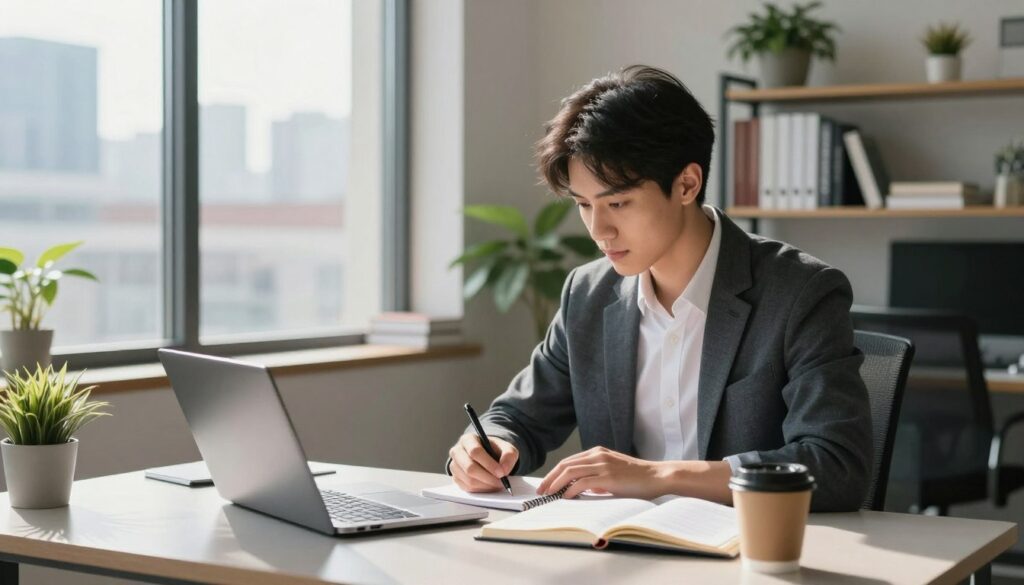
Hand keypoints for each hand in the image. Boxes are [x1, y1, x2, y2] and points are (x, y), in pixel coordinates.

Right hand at [448, 434, 518, 492]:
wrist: (488, 456)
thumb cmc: (494, 450)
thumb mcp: (506, 448)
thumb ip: (509, 455)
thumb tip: (504, 470)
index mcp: (468, 440)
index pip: (475, 451)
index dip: (489, 464)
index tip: (501, 473)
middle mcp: (457, 452)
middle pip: (469, 468)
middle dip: (488, 477)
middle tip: (501, 482)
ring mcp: (455, 466)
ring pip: (469, 480)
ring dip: (486, 485)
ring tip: (498, 484)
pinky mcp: (456, 478)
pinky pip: (468, 488)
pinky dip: (481, 489)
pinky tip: (490, 486)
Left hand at [536, 446, 667, 499]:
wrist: (657, 476)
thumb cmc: (637, 478)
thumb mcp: (613, 473)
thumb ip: (597, 478)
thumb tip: (582, 488)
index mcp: (598, 452)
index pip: (569, 461)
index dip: (554, 473)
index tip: (546, 484)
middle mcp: (598, 455)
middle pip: (565, 465)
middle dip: (550, 478)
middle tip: (541, 491)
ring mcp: (603, 464)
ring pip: (570, 472)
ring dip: (556, 484)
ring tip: (549, 495)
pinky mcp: (608, 477)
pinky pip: (582, 482)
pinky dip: (571, 490)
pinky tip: (566, 498)